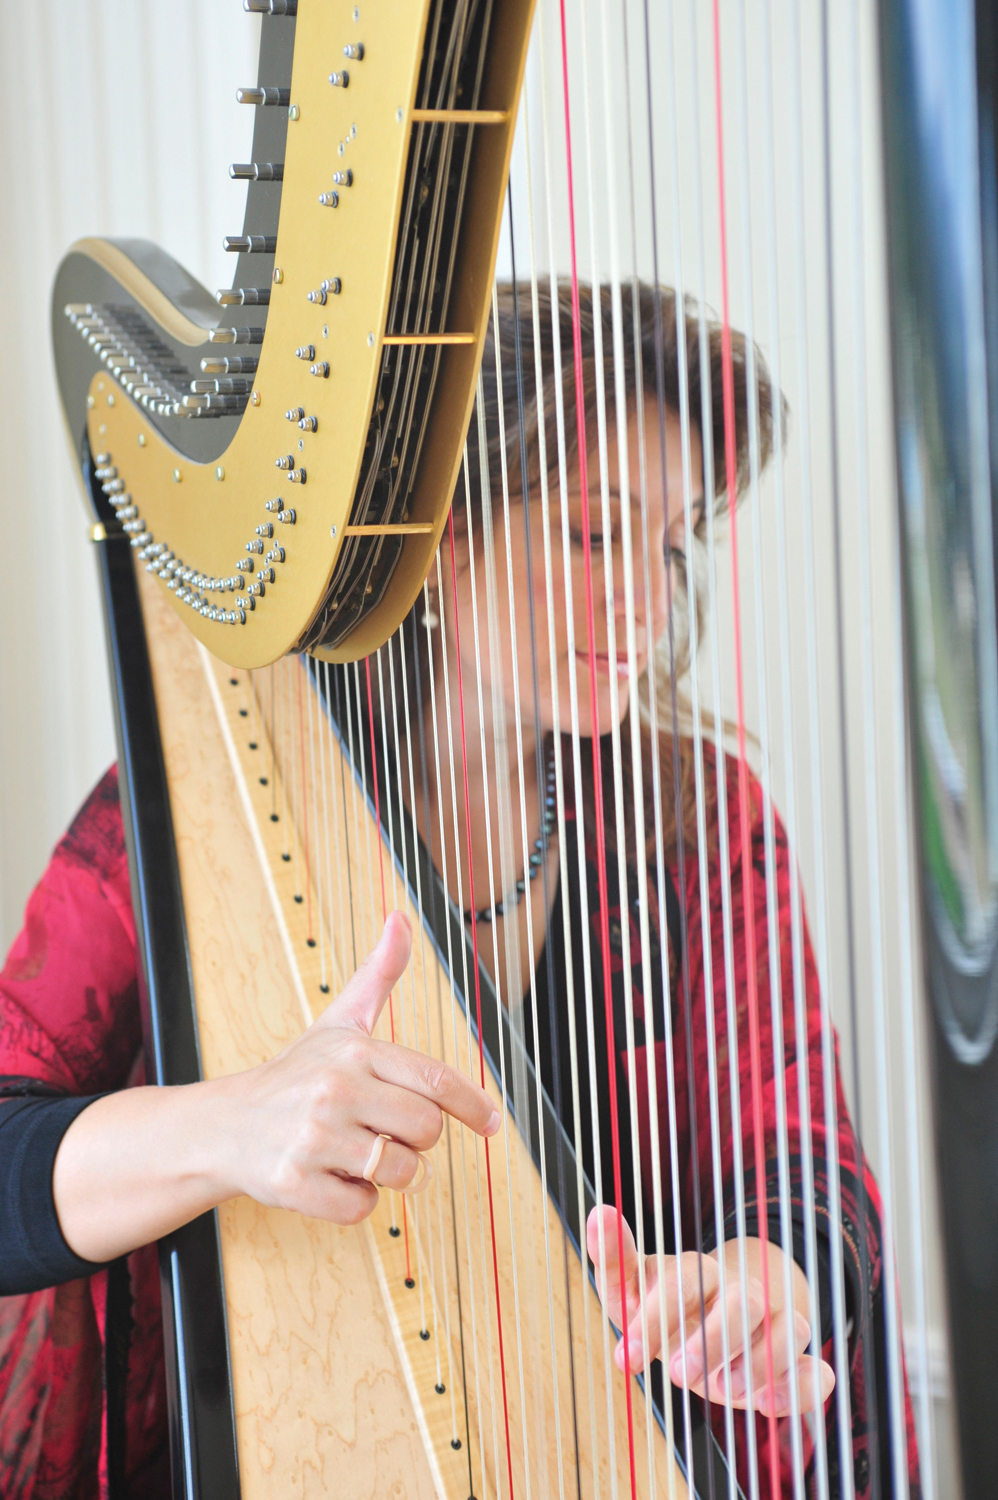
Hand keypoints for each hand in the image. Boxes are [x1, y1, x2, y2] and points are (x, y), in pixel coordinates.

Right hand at [224, 909, 499, 1222]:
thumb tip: (401, 918)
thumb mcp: (339, 1021)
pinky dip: (357, 1201)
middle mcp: (334, 1090)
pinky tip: (333, 1177)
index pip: (435, 1080)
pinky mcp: (295, 1184)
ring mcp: (313, 1138)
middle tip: (388, 1132)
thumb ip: (378, 974)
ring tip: (358, 1154)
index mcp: (354, 1051)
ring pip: (402, 1172)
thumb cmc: (295, 1075)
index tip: (493, 1124)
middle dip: (417, 1139)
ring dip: (391, 1173)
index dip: (473, 1105)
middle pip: (426, 1131)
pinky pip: (364, 1208)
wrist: (226, 1126)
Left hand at [586, 1207, 834, 1417]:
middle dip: (711, 1340)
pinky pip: (817, 1376)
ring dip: (757, 1364)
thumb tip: (600, 1211)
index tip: (624, 1358)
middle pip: (743, 1302)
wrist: (717, 1322)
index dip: (654, 1320)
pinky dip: (801, 1389)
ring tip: (718, 1392)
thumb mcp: (634, 1289)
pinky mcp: (796, 1368)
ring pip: (790, 1330)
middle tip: (674, 1371)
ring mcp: (776, 1328)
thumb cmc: (668, 1308)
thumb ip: (615, 1261)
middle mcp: (744, 1294)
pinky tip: (766, 1406)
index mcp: (699, 1273)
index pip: (682, 1284)